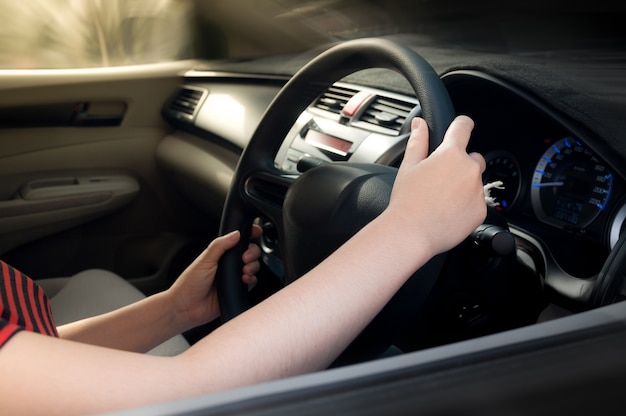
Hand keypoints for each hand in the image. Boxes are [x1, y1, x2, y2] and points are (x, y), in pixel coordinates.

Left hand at [167, 224, 262, 330]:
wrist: (187, 307)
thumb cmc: (189, 284)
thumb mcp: (204, 260)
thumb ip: (220, 245)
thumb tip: (236, 234)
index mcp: (220, 254)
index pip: (238, 241)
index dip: (249, 234)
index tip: (256, 232)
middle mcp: (228, 265)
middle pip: (250, 252)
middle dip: (252, 252)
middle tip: (245, 258)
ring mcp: (234, 277)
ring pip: (253, 266)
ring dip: (253, 266)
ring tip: (244, 270)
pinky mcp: (237, 290)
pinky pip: (252, 282)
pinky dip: (252, 279)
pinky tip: (244, 280)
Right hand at [388, 116, 485, 256]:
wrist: (411, 233)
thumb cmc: (407, 200)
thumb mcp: (409, 166)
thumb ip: (418, 141)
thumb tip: (420, 124)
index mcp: (451, 154)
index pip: (463, 128)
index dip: (462, 124)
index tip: (463, 126)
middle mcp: (469, 169)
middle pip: (473, 158)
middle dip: (460, 164)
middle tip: (440, 179)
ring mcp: (477, 191)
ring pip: (475, 182)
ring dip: (464, 186)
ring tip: (442, 199)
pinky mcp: (481, 210)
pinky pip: (477, 202)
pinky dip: (466, 205)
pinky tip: (448, 212)